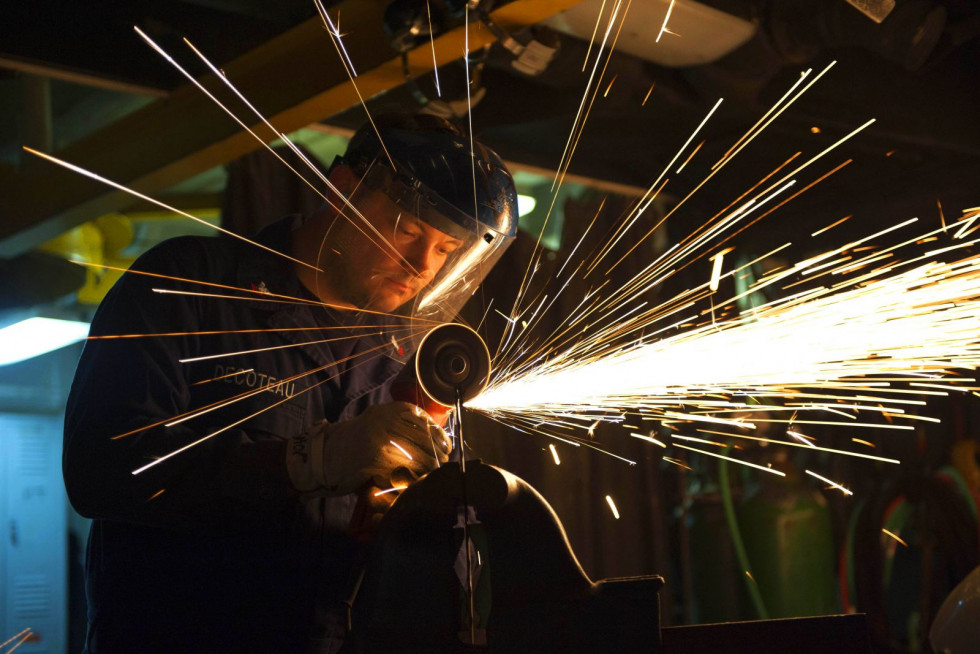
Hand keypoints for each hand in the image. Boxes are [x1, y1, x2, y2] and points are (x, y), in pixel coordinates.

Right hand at [287, 401, 450, 494]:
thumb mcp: (376, 424)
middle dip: (435, 455)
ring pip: (416, 458)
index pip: (423, 420)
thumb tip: (434, 437)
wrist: (323, 456)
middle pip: (423, 441)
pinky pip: (402, 474)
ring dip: (426, 470)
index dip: (438, 435)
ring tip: (429, 476)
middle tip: (440, 465)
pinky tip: (413, 485)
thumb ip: (400, 426)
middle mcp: (386, 423)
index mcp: (387, 411)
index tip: (447, 446)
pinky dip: (410, 482)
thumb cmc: (353, 442)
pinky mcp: (376, 463)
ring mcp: (381, 442)